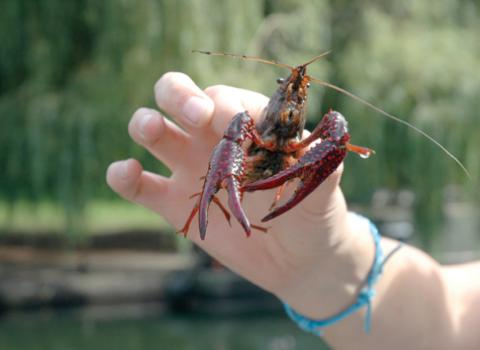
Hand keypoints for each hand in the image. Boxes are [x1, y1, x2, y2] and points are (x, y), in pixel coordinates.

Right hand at [106, 72, 373, 318]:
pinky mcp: (173, 203)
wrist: (299, 259)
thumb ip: (321, 158)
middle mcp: (214, 139)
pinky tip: (127, 173)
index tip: (233, 125)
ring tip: (151, 130)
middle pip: (181, 97)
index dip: (226, 104)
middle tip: (196, 115)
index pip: (227, 98)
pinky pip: (140, 185)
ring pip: (154, 131)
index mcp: (248, 125)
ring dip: (145, 123)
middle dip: (181, 95)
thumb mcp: (323, 185)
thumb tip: (332, 129)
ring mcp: (190, 168)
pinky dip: (125, 176)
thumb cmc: (314, 213)